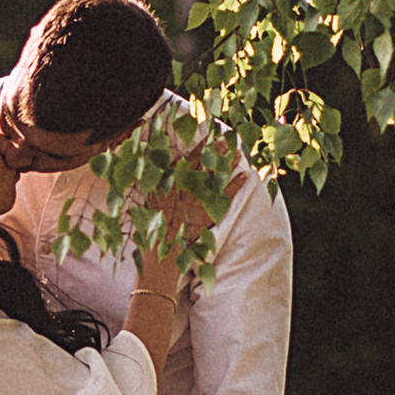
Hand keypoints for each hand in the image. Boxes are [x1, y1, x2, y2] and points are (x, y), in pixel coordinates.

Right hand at [141, 149, 246, 289]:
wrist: (160, 257)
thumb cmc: (152, 233)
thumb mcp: (149, 205)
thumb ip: (156, 187)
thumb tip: (159, 169)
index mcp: (170, 187)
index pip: (186, 162)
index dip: (198, 149)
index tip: (208, 137)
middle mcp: (184, 191)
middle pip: (204, 166)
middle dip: (216, 152)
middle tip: (229, 139)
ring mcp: (197, 202)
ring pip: (216, 179)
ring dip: (228, 165)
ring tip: (240, 154)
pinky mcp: (208, 214)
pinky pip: (224, 197)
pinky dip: (234, 187)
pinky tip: (244, 177)